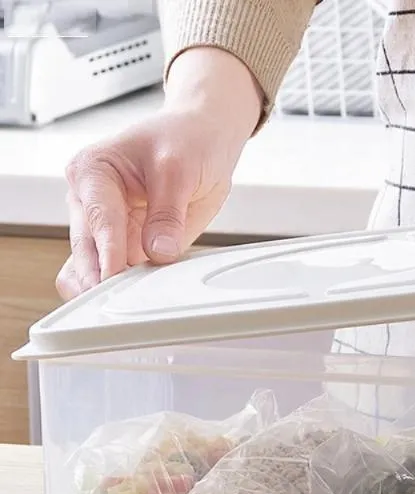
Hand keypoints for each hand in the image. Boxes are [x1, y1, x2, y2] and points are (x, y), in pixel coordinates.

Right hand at [56, 47, 263, 299]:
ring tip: (126, 306)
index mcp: (91, 172)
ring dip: (108, 289)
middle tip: (118, 304)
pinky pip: (115, 275)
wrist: (203, 140)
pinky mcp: (127, 247)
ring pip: (92, 269)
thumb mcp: (180, 170)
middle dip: (100, 279)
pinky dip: (121, 291)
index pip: (98, 219)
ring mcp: (107, 229)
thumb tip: (158, 252)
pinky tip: (133, 302)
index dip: (108, 252)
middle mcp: (90, 202)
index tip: (114, 278)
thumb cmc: (186, 142)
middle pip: (86, 251)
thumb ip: (167, 213)